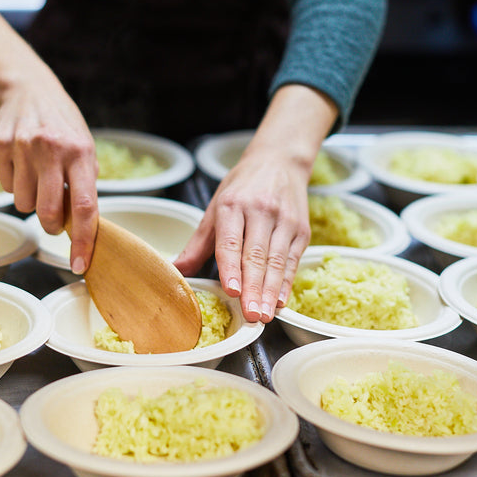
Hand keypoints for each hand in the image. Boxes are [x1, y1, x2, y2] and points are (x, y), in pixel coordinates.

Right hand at [0, 78, 98, 273]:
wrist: (30, 90)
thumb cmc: (64, 128)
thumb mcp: (85, 148)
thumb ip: (85, 183)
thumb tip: (84, 226)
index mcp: (82, 152)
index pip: (85, 206)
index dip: (84, 240)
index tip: (80, 265)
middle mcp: (53, 148)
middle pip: (48, 211)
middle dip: (51, 225)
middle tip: (53, 218)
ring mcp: (23, 145)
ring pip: (22, 203)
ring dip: (30, 201)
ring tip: (37, 178)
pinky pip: (5, 186)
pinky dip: (13, 184)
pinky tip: (21, 164)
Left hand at [175, 146, 310, 322]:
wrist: (279, 161)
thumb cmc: (243, 187)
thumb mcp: (216, 207)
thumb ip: (198, 244)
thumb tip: (175, 271)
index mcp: (233, 205)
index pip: (231, 241)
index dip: (231, 267)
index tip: (231, 290)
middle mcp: (260, 212)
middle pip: (256, 256)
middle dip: (253, 288)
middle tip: (251, 316)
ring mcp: (284, 221)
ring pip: (277, 261)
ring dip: (271, 291)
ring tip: (264, 315)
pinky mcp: (301, 230)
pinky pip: (293, 261)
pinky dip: (286, 283)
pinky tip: (280, 301)